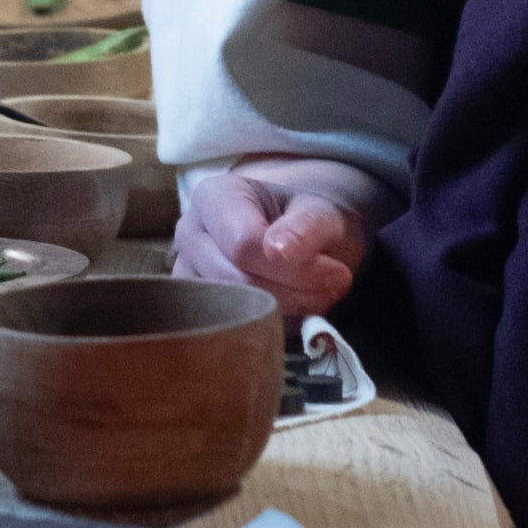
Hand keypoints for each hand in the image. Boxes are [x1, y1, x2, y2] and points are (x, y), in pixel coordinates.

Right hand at [170, 158, 393, 319]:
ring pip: (233, 310)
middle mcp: (190, 234)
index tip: (339, 274)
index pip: (244, 244)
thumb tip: (279, 250)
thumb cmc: (308, 220)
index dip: (295, 268)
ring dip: (286, 313)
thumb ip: (306, 226)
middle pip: (238, 280)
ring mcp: (187, 273)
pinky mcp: (196, 308)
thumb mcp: (322, 212)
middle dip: (295, 293)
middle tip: (335, 290)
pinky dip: (270, 327)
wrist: (302, 238)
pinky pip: (231, 329)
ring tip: (316, 297)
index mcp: (214, 197)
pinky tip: (293, 311)